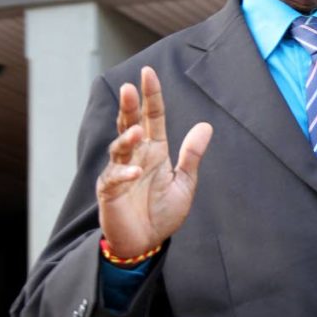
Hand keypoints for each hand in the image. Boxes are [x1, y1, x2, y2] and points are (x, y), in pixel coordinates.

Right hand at [97, 66, 212, 256]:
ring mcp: (120, 171)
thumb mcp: (184, 182)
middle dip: (129, 107)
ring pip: (119, 147)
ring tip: (135, 129)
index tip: (148, 73)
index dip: (151, 96)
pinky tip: (135, 172)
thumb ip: (192, 155)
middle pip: (129, 124)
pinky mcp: (109, 191)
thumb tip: (206, 126)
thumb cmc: (162, 212)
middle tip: (130, 88)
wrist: (146, 243)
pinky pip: (114, 178)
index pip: (152, 117)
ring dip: (126, 138)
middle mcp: (135, 156)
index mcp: (154, 150)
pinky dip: (124, 174)